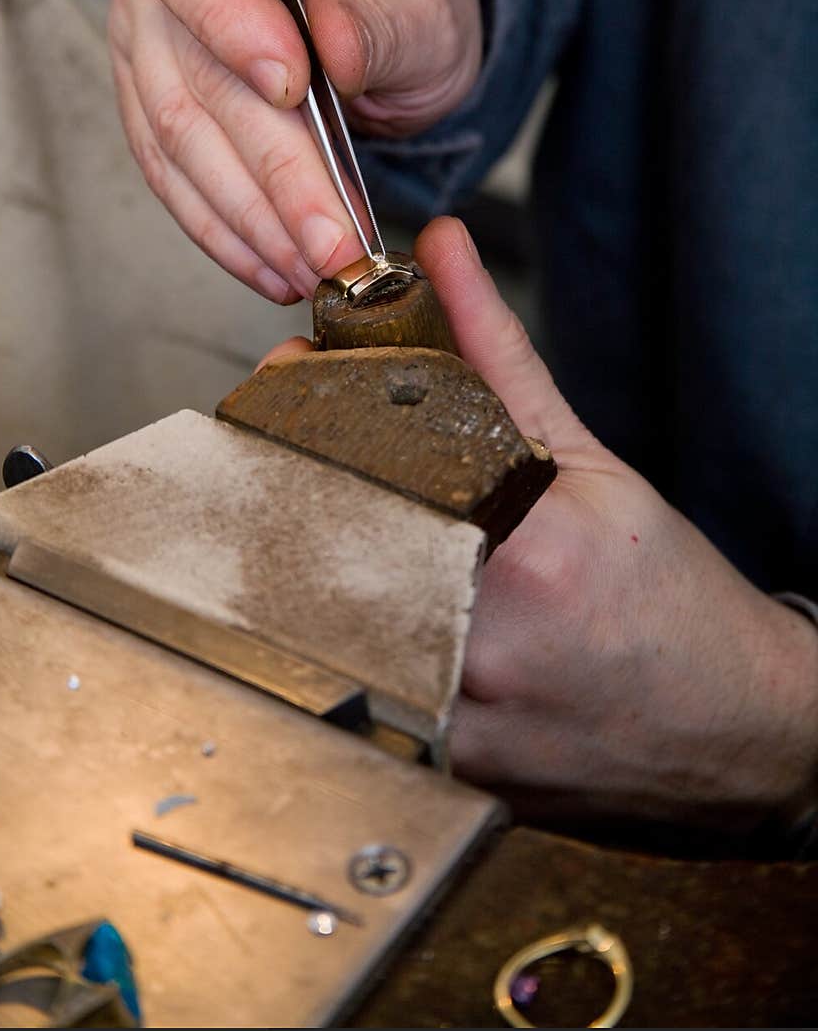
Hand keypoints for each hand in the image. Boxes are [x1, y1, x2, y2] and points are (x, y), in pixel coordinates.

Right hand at [109, 0, 481, 301]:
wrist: (382, 2)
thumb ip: (383, 14)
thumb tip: (335, 48)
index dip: (222, 12)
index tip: (291, 82)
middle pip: (188, 71)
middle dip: (268, 168)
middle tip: (332, 236)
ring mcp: (151, 42)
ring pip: (176, 141)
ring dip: (250, 218)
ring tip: (319, 265)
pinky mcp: (159, 110)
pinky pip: (177, 180)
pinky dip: (229, 233)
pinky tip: (276, 267)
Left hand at [262, 218, 817, 846]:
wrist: (737, 728)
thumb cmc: (670, 602)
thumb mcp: (589, 462)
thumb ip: (496, 354)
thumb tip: (443, 253)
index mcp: (521, 560)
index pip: (352, 476)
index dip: (297, 430)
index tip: (292, 400)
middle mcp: (483, 653)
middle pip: (317, 561)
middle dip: (292, 503)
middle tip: (304, 472)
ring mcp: (460, 730)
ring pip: (323, 640)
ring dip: (308, 583)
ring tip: (345, 552)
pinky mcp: (446, 777)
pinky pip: (360, 706)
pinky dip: (351, 656)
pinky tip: (381, 628)